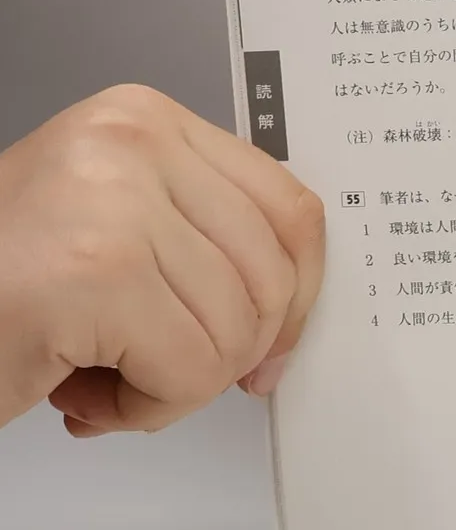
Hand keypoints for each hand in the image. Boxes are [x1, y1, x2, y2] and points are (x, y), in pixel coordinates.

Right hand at [0, 86, 324, 436]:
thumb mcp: (115, 232)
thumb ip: (203, 247)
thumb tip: (291, 322)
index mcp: (143, 120)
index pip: (290, 209)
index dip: (295, 295)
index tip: (268, 343)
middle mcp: (130, 142)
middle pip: (271, 274)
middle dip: (229, 351)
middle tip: (155, 370)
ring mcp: (110, 202)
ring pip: (234, 333)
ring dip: (176, 387)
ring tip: (100, 376)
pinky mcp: (92, 275)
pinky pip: (190, 372)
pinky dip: (147, 409)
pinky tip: (85, 395)